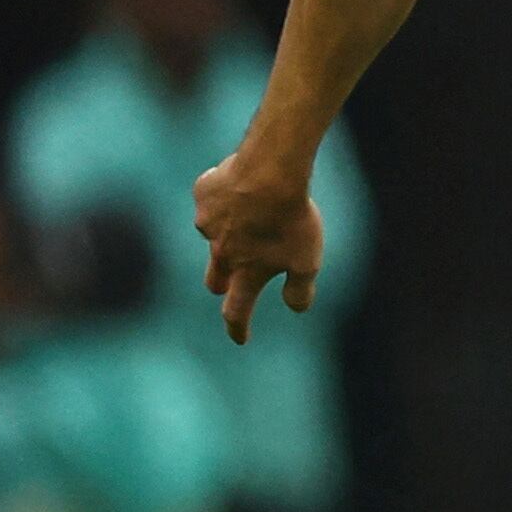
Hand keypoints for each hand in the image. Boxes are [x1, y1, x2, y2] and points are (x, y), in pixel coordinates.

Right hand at [193, 148, 322, 344]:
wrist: (269, 172)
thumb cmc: (291, 220)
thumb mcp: (307, 261)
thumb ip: (299, 289)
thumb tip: (296, 309)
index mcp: (246, 271)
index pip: (237, 310)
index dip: (238, 327)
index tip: (241, 339)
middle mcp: (221, 251)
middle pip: (214, 279)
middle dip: (221, 285)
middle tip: (229, 285)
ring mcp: (208, 222)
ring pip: (214, 235)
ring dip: (230, 232)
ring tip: (253, 215)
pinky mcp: (204, 194)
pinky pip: (214, 199)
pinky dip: (227, 198)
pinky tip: (244, 185)